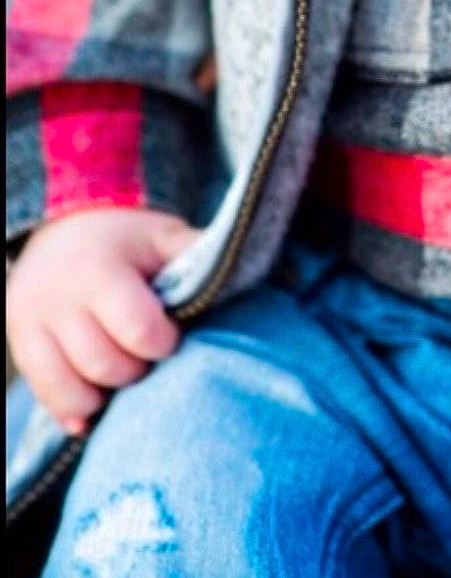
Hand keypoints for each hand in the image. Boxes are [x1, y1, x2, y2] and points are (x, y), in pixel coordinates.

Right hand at [7, 207, 199, 434]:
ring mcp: (31, 326)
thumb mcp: (163, 235)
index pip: (137, 328)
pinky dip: (75, 409)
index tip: (171, 334)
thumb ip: (196, 257)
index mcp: (98, 269)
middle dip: (137, 368)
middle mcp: (58, 299)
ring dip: (106, 393)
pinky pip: (48, 399)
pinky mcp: (20, 347)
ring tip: (123, 367)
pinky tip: (96, 399)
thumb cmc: (128, 239)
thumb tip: (242, 281)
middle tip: (148, 353)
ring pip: (74, 392)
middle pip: (105, 366)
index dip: (163, 341)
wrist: (66, 227)